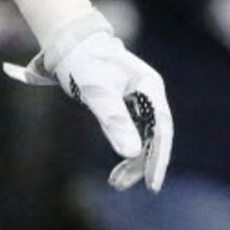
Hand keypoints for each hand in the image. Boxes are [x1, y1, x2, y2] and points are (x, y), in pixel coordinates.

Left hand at [4, 12, 173, 191]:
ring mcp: (139, 98)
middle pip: (154, 136)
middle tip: (121, 185)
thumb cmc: (81, 64)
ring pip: (143, 136)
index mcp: (149, 88)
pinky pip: (133, 131)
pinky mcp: (126, 103)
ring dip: (132, 160)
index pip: (162, 130)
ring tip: (116, 183)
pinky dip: (125, 149)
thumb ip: (114, 122)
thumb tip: (132, 153)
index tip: (152, 185)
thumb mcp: (96, 94)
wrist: (67, 44)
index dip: (158, 159)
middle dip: (141, 164)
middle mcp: (149, 93)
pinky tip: (117, 169)